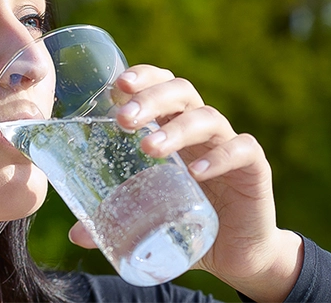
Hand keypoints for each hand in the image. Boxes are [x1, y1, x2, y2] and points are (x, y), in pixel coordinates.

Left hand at [68, 64, 302, 301]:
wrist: (235, 254)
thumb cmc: (184, 223)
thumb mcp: (146, 217)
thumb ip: (114, 219)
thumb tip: (77, 234)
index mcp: (172, 128)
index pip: (159, 86)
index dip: (141, 78)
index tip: (116, 86)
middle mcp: (200, 130)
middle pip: (180, 92)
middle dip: (150, 99)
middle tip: (123, 120)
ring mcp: (228, 146)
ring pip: (207, 118)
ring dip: (176, 129)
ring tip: (149, 148)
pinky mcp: (253, 170)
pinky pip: (242, 150)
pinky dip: (220, 157)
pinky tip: (196, 172)